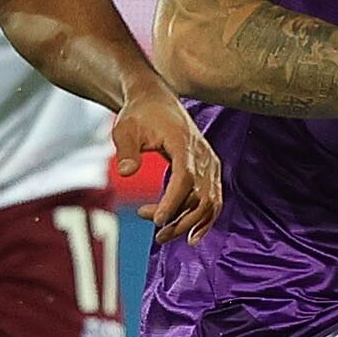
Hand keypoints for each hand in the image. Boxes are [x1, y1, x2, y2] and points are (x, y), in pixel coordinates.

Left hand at [117, 87, 221, 242]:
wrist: (157, 100)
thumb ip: (126, 150)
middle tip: (158, 236)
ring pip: (210, 202)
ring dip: (190, 223)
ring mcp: (209, 163)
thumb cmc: (138, 115)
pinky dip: (204, 219)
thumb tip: (125, 172)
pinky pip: (213, 199)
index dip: (173, 201)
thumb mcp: (124, 129)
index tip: (157, 221)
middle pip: (201, 195)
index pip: (184, 177)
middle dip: (180, 220)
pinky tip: (190, 235)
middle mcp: (202, 154)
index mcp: (183, 142)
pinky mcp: (210, 169)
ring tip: (165, 236)